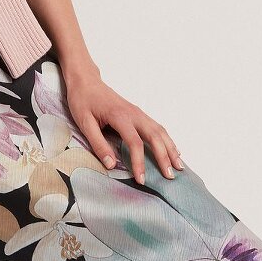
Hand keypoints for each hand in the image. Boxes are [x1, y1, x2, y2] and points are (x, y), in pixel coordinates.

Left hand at [63, 68, 185, 183]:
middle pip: (155, 137)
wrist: (86, 81)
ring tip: (178, 166)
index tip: (141, 180)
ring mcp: (138, 112)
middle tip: (169, 176)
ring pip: (160, 131)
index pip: (135, 143)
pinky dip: (167, 140)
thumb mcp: (84, 123)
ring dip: (171, 148)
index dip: (139, 163)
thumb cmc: (83, 101)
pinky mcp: (138, 113)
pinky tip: (173, 150)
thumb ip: (98, 144)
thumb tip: (111, 165)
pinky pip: (157, 127)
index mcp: (120, 116)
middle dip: (164, 157)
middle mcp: (134, 114)